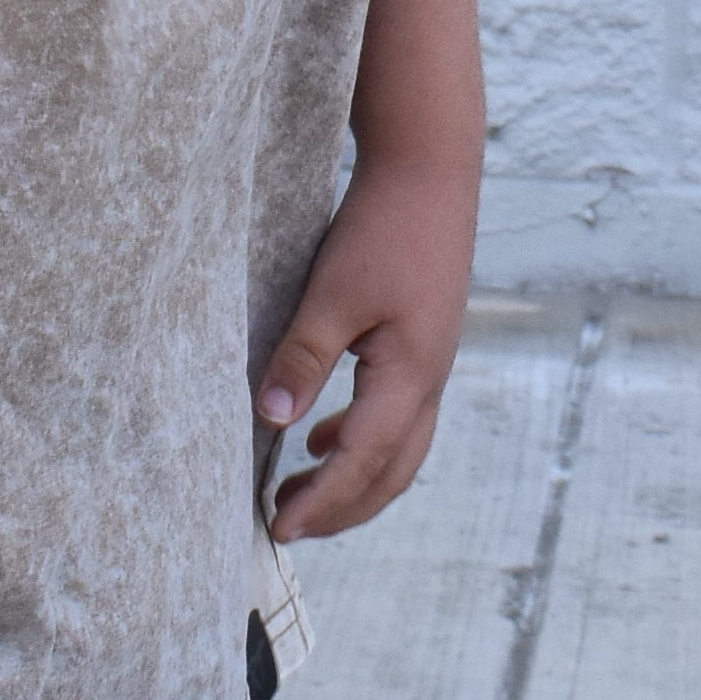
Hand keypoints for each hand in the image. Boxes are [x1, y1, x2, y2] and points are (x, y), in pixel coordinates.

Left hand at [256, 151, 475, 542]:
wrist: (431, 171)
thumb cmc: (382, 228)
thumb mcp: (333, 293)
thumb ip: (303, 358)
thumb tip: (268, 421)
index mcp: (410, 375)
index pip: (363, 461)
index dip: (322, 502)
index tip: (279, 528)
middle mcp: (429, 380)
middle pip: (392, 473)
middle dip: (341, 509)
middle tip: (285, 524)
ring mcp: (431, 364)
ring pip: (399, 450)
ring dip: (353, 480)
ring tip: (298, 492)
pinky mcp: (423, 345)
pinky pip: (398, 417)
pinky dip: (362, 441)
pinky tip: (323, 434)